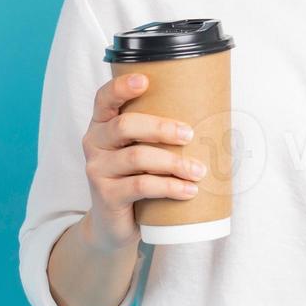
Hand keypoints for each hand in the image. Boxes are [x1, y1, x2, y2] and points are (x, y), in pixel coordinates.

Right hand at [79, 72, 205, 251]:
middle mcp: (94, 143)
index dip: (121, 87)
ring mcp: (97, 170)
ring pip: (137, 157)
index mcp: (102, 124)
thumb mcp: (141, 150)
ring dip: (173, 162)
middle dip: (161, 127)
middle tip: (189, 135)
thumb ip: (157, 133)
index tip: (145, 80)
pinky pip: (141, 186)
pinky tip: (189, 190)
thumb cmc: (136, 178)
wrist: (115, 226)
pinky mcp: (106, 196)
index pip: (104, 98)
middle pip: (125, 125)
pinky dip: (170, 187)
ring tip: (198, 170)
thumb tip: (210, 114)